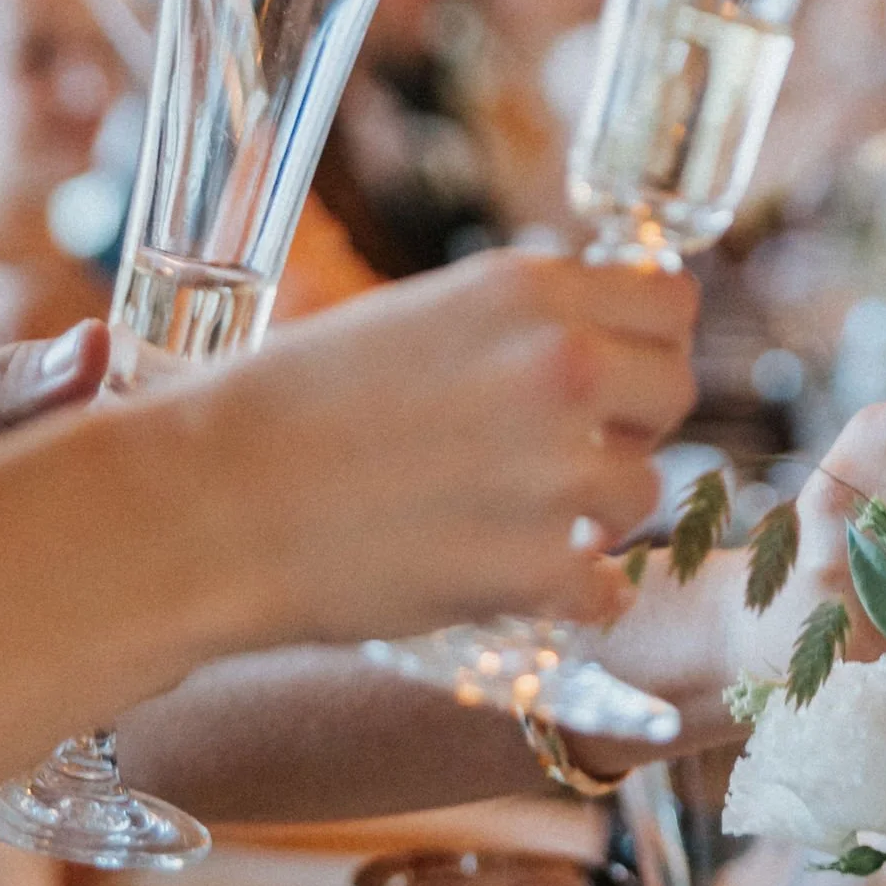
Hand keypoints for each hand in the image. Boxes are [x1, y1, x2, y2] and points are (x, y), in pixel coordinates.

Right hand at [178, 249, 699, 646]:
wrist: (209, 504)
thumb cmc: (291, 407)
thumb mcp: (418, 317)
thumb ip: (520, 326)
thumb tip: (598, 341)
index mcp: (528, 290)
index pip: (671, 303)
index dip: (643, 342)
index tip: (611, 374)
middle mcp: (559, 366)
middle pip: (676, 390)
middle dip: (631, 422)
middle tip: (561, 449)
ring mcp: (555, 470)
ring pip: (644, 491)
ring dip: (594, 511)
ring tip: (511, 515)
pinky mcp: (535, 567)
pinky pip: (608, 586)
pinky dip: (573, 595)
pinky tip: (519, 580)